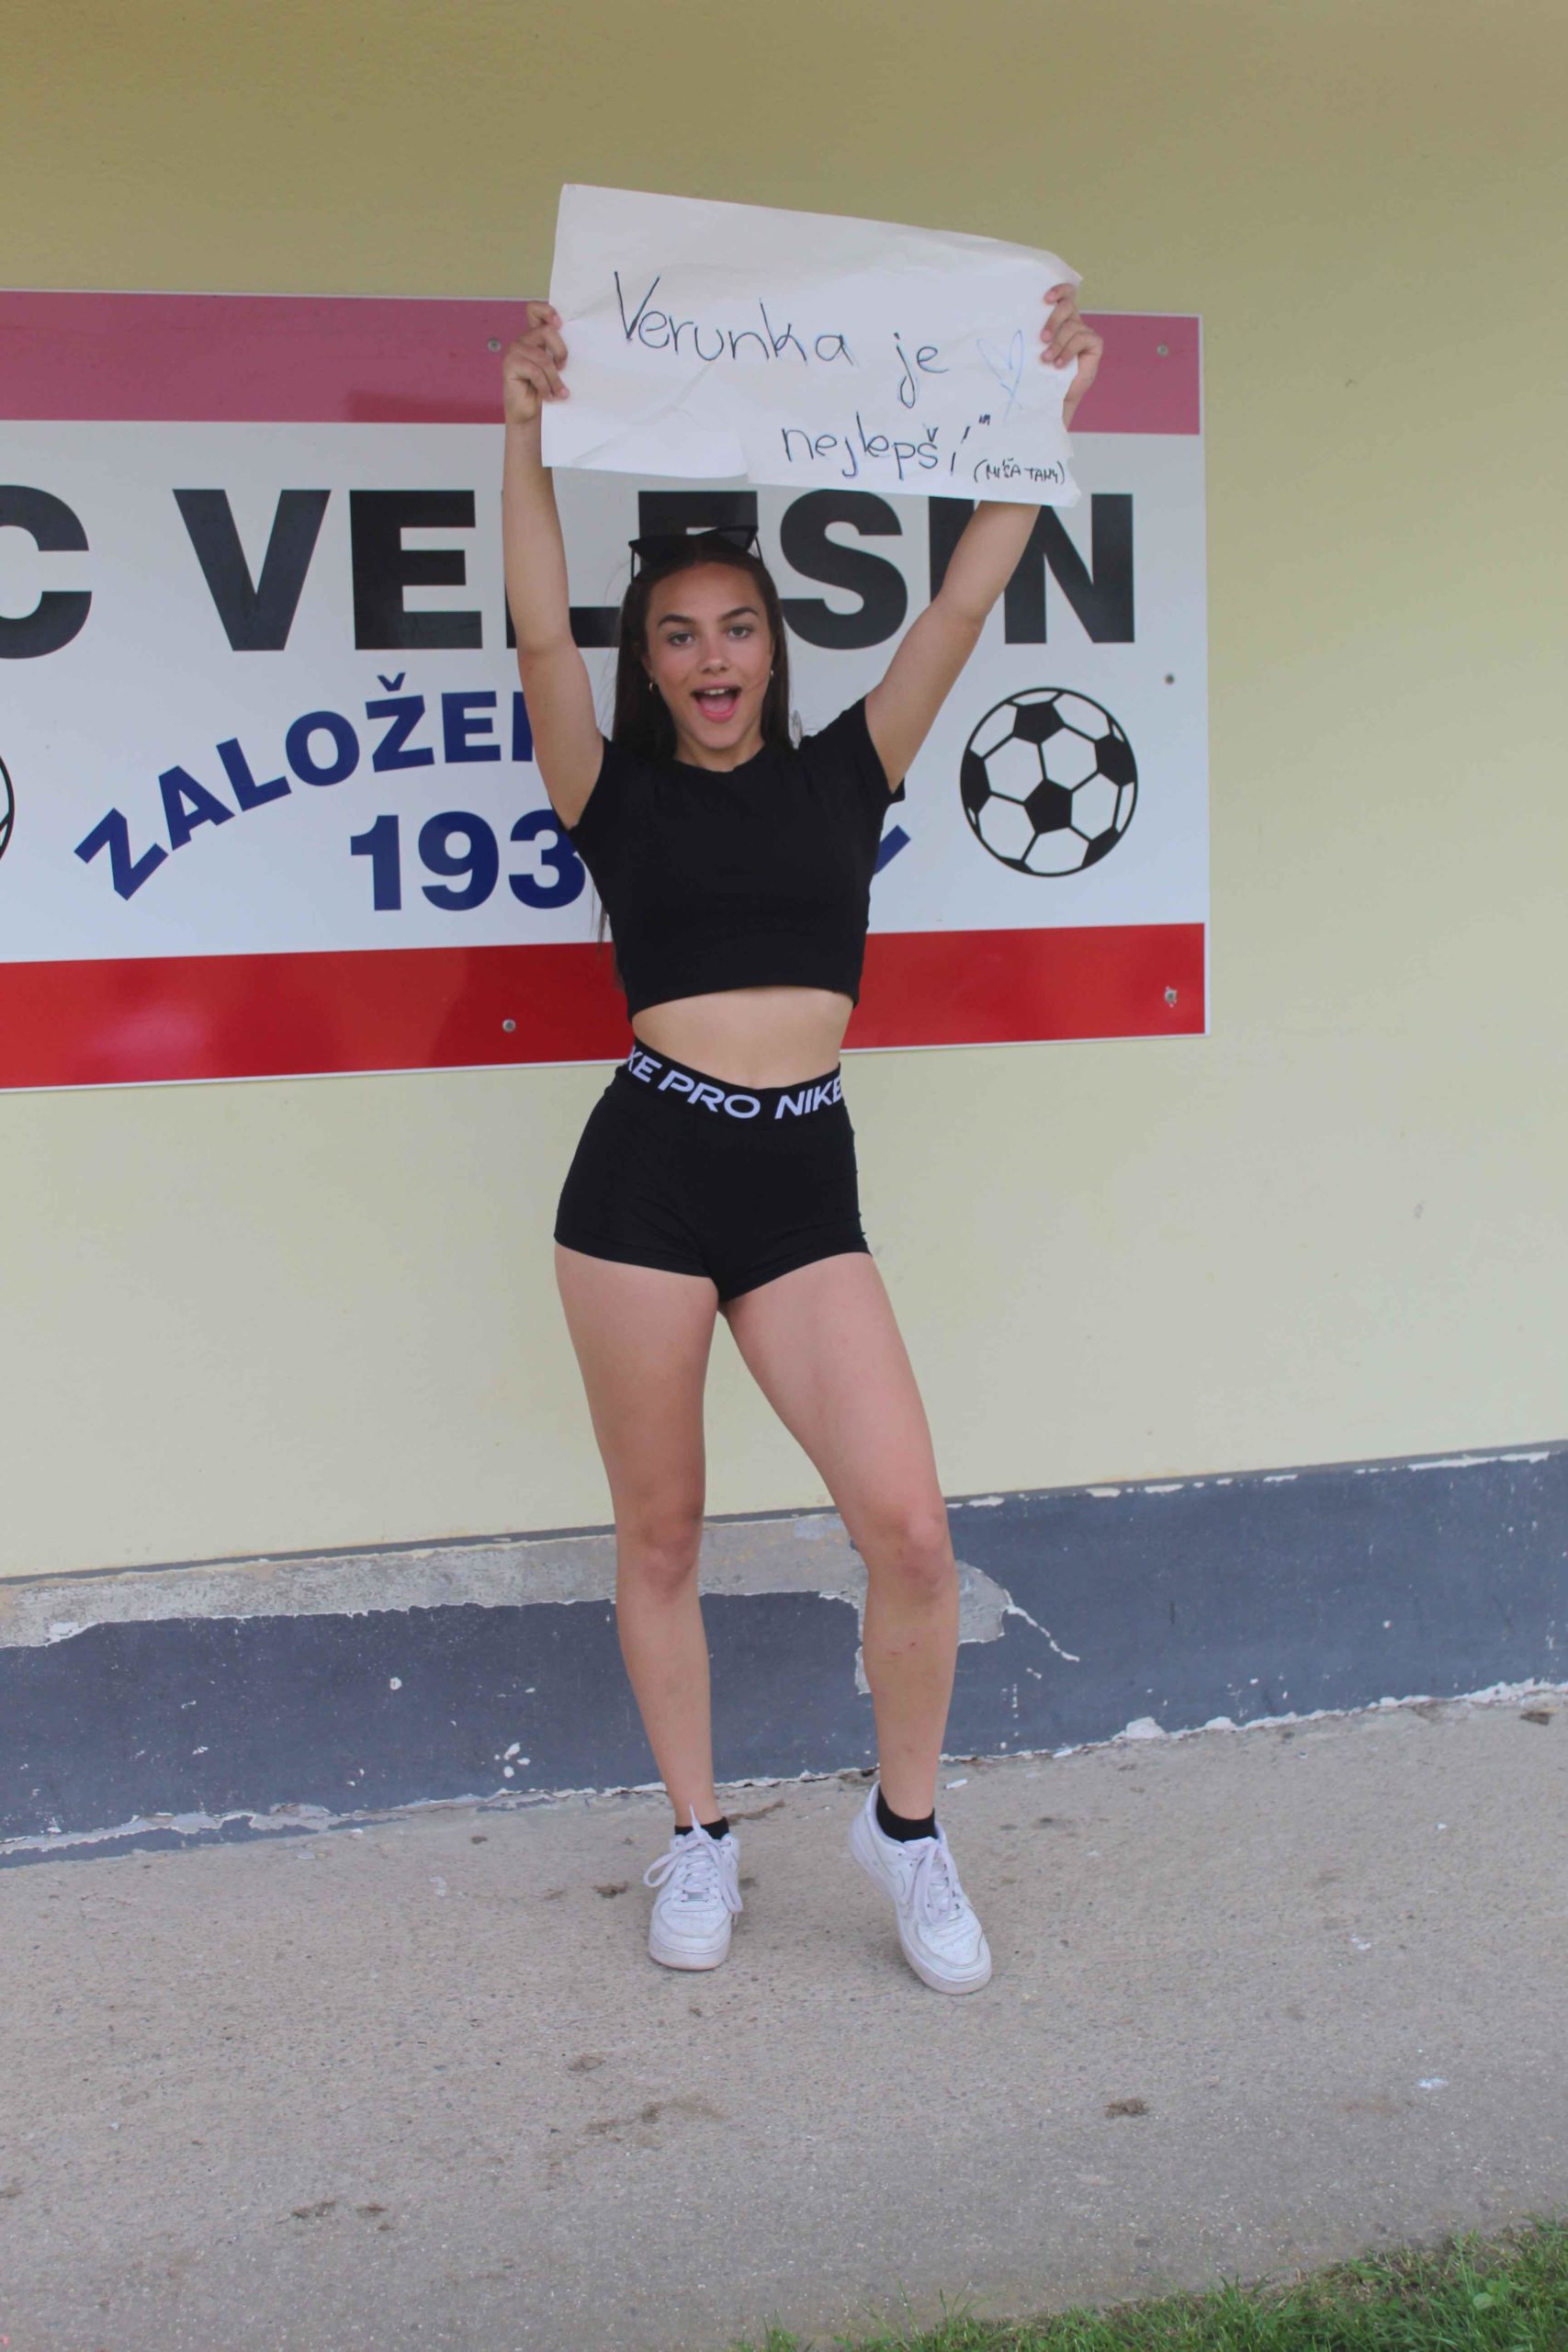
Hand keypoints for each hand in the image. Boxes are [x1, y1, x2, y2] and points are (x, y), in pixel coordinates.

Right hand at [501, 301, 569, 428]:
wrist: (530, 413)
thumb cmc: (544, 390)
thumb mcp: (556, 369)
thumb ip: (558, 354)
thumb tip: (576, 349)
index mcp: (535, 336)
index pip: (534, 310)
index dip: (546, 311)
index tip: (559, 324)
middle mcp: (523, 340)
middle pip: (546, 331)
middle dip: (561, 352)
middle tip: (563, 369)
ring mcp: (514, 351)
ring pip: (542, 357)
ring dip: (554, 378)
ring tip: (559, 392)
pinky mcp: (509, 364)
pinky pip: (534, 371)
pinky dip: (544, 386)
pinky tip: (546, 395)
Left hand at [1040, 282, 1103, 429]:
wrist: (1055, 396)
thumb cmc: (1042, 373)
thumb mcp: (1035, 350)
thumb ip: (1034, 333)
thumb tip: (1015, 322)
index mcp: (1061, 318)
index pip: (1065, 294)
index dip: (1059, 290)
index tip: (1045, 299)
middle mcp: (1074, 322)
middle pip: (1068, 306)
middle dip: (1053, 319)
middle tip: (1042, 338)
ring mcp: (1086, 332)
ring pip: (1072, 327)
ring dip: (1057, 344)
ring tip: (1046, 359)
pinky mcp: (1095, 344)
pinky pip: (1081, 340)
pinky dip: (1068, 352)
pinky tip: (1059, 365)